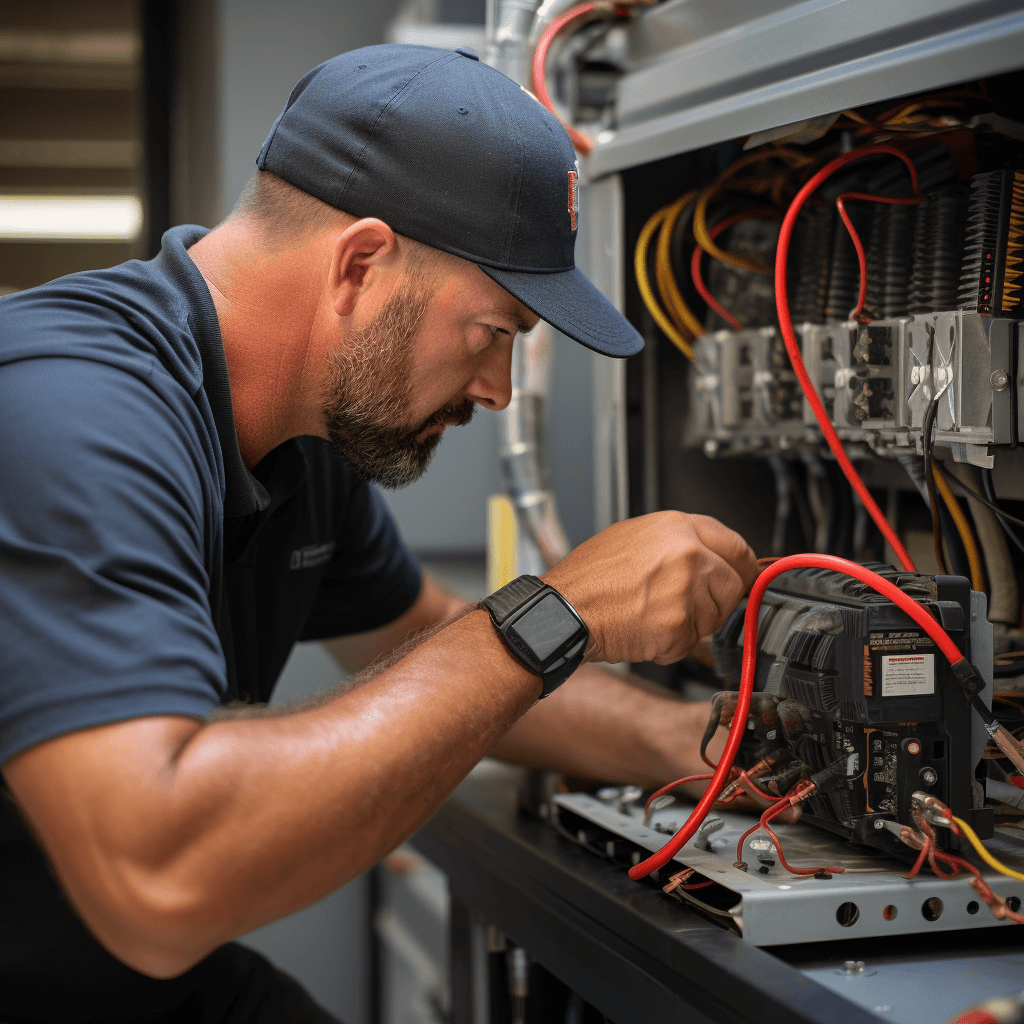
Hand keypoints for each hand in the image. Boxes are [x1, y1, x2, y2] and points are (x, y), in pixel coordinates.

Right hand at [543, 511, 756, 665]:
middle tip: (685, 605)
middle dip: (715, 600)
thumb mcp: (634, 538)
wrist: (565, 610)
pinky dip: (672, 643)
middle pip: (733, 584)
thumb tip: (711, 556)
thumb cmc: (589, 578)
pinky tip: (645, 629)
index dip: (742, 567)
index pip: (736, 546)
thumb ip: (679, 543)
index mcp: (677, 527)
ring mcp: (685, 591)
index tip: (743, 577)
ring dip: (692, 623)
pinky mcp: (678, 626)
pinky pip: (691, 641)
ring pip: (715, 617)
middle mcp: (688, 555)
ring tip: (653, 612)